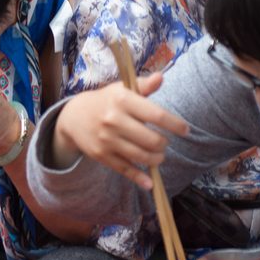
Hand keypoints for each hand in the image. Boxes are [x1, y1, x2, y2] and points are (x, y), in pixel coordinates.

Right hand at [51, 73, 188, 190]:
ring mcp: (107, 139)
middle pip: (152, 140)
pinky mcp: (101, 155)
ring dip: (156, 159)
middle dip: (164, 144)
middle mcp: (114, 120)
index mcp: (122, 100)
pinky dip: (140, 178)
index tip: (185, 130)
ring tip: (158, 155)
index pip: (156, 115)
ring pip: (142, 156)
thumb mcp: (122, 89)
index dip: (175, 124)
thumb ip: (144, 86)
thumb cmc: (106, 101)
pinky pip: (125, 170)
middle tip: (163, 142)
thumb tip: (161, 77)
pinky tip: (149, 182)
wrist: (73, 116)